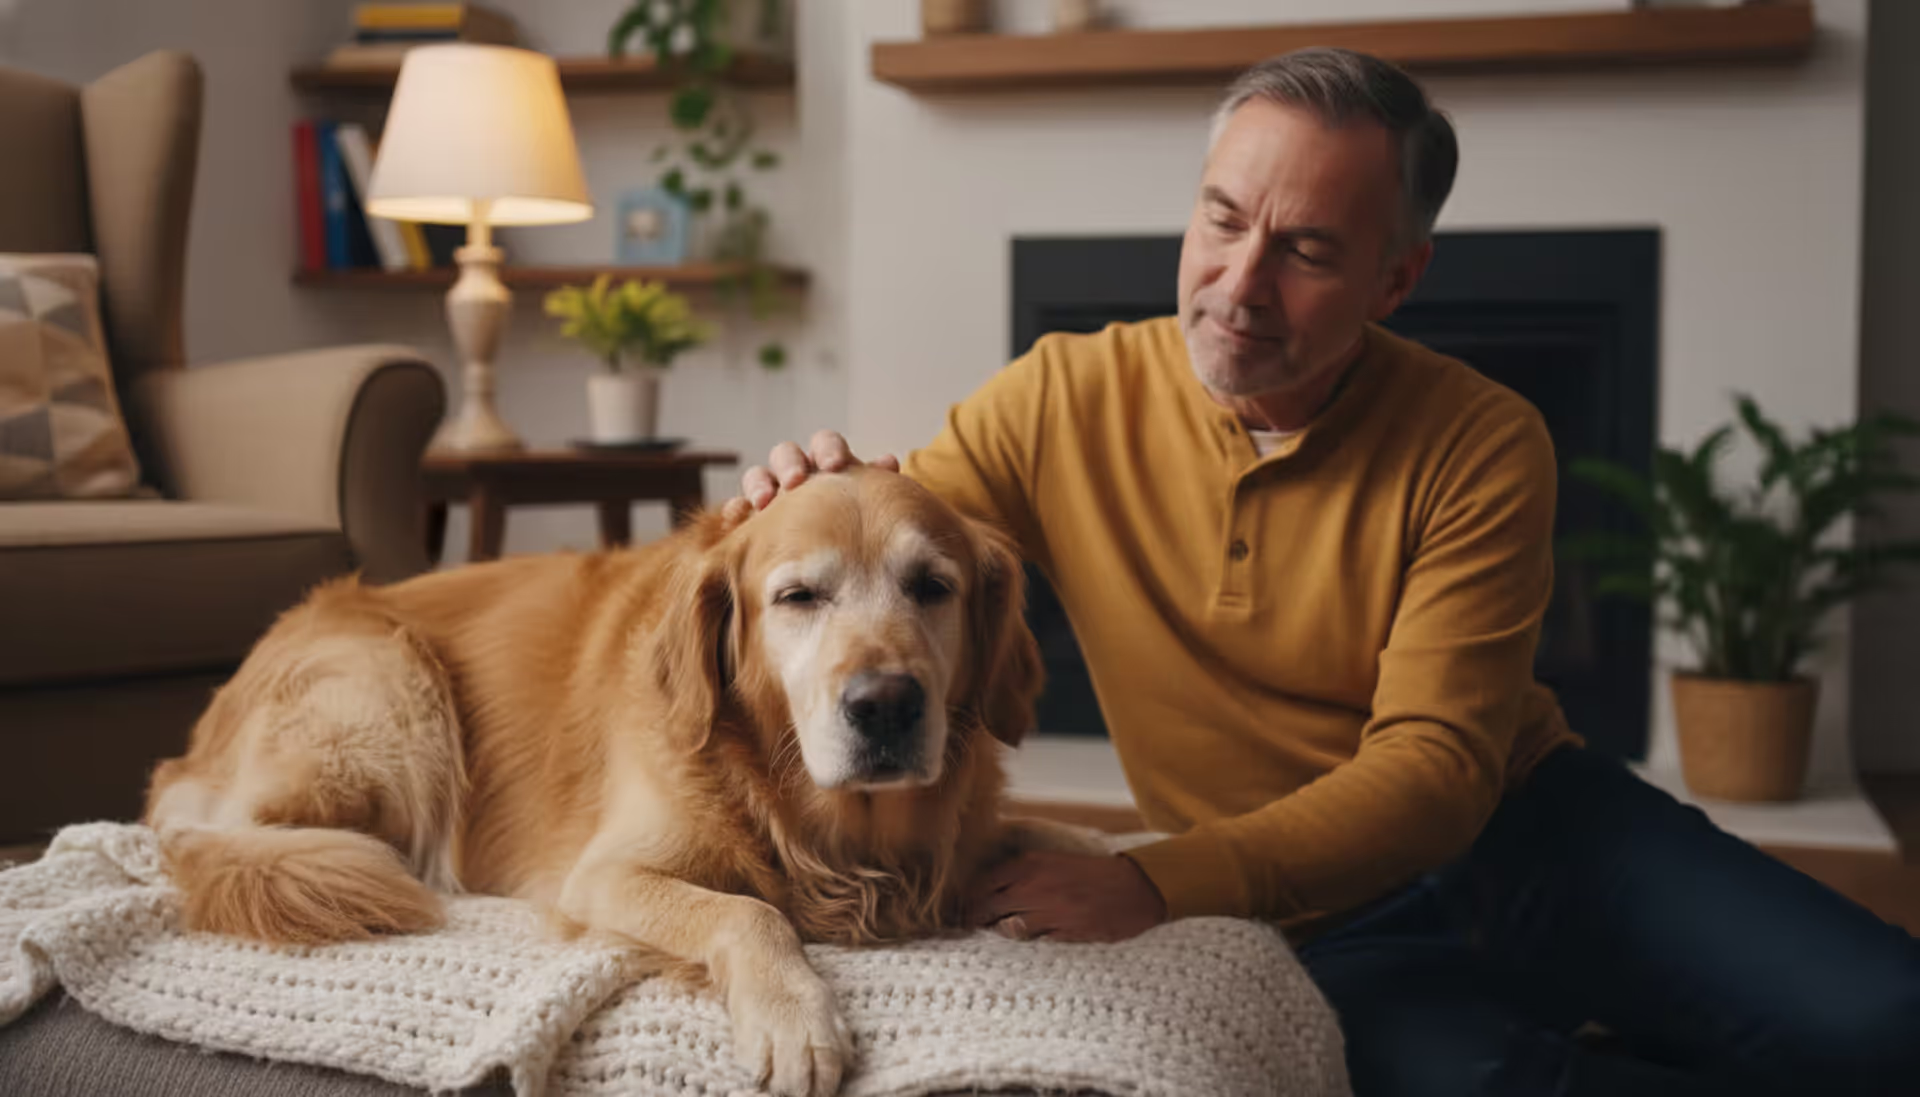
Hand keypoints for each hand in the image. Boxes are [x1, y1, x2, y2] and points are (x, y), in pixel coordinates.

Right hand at [724, 430, 899, 522]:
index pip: (824, 443)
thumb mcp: (871, 504)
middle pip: (786, 454)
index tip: (835, 466)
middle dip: (790, 463)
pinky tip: (740, 517)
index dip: (828, 449)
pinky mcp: (751, 521)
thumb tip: (888, 462)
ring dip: (760, 484)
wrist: (840, 567)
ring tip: (765, 502)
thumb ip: (877, 483)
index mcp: (827, 464)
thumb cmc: (859, 527)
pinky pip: (736, 509)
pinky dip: (736, 510)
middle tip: (796, 481)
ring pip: (757, 476)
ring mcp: (772, 496)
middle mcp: (797, 474)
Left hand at [970, 850, 1167, 943]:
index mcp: (1032, 864)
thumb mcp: (1056, 860)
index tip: (963, 903)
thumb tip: (997, 885)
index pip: (985, 882)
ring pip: (1009, 927)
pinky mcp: (1064, 933)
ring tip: (995, 932)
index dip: (971, 896)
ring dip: (1000, 931)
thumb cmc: (1095, 872)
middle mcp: (1035, 887)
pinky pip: (1035, 939)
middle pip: (990, 906)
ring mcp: (1049, 912)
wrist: (1136, 888)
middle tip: (969, 923)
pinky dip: (1029, 939)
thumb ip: (1028, 871)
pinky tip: (1027, 938)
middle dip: (976, 917)